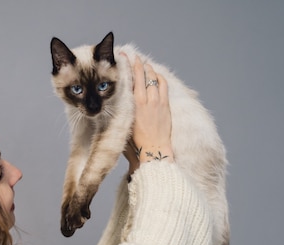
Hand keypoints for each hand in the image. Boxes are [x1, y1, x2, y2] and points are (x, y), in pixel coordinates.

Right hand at [122, 54, 172, 172]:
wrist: (153, 149)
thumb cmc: (136, 140)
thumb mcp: (125, 121)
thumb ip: (123, 107)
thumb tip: (118, 97)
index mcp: (134, 103)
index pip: (131, 77)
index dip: (128, 65)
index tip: (124, 57)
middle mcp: (146, 99)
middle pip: (143, 74)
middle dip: (137, 63)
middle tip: (134, 57)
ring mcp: (157, 101)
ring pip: (154, 77)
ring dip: (149, 69)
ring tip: (145, 65)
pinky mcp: (165, 105)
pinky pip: (163, 85)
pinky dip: (159, 78)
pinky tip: (156, 76)